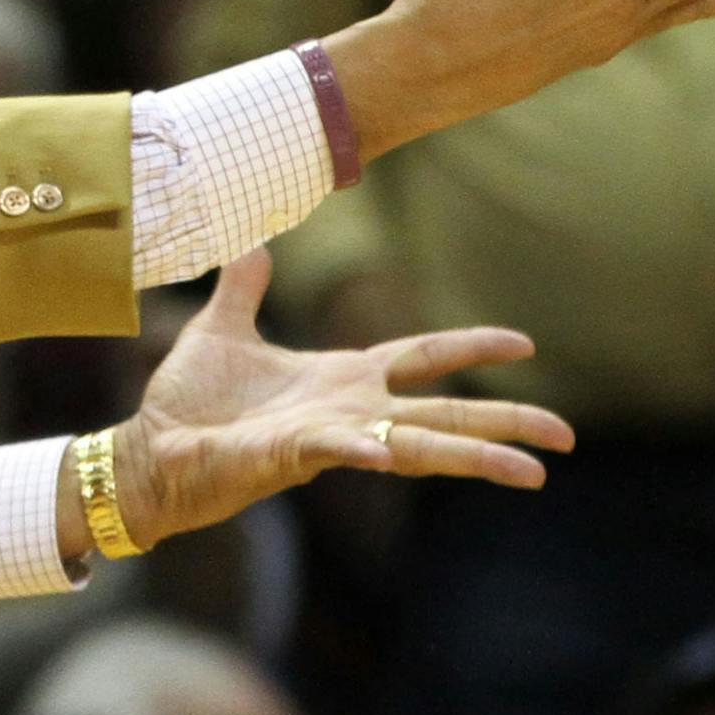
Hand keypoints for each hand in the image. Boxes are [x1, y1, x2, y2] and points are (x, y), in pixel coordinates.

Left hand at [59, 249, 573, 556]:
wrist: (148, 448)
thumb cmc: (189, 401)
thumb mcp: (222, 330)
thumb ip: (243, 288)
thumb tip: (253, 244)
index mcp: (340, 379)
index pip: (421, 359)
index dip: (469, 349)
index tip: (526, 344)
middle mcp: (347, 412)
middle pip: (442, 413)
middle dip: (505, 421)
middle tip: (567, 435)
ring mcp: (326, 438)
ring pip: (415, 445)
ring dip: (472, 455)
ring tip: (531, 471)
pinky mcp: (290, 456)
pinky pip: (339, 451)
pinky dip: (367, 450)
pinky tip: (395, 455)